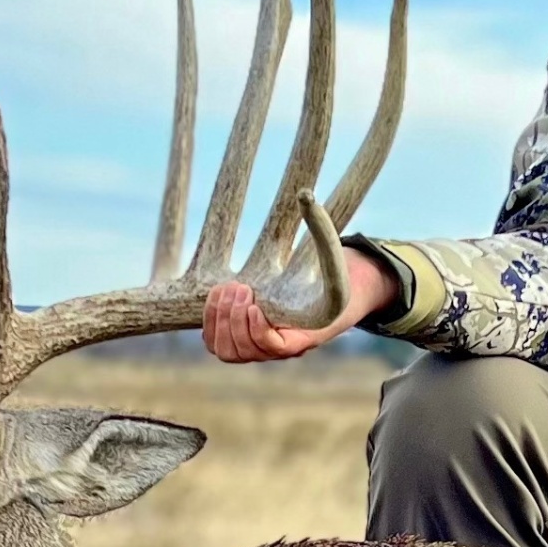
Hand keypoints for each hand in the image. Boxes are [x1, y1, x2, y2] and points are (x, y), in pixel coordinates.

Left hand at [202, 249, 400, 362]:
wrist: (332, 298)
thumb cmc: (334, 277)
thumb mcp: (336, 258)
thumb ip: (324, 234)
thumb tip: (304, 194)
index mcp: (306, 335)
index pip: (275, 347)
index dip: (259, 329)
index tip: (256, 301)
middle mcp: (280, 348)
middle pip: (244, 351)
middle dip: (235, 318)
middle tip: (241, 286)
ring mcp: (259, 348)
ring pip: (226, 351)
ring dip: (220, 319)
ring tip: (229, 288)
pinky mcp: (243, 340)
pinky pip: (216, 344)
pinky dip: (211, 321)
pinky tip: (219, 293)